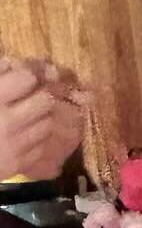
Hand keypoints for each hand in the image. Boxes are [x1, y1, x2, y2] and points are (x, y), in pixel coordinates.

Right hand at [0, 55, 84, 178]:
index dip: (25, 77)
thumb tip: (13, 64)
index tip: (20, 81)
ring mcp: (15, 144)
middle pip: (44, 100)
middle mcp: (7, 121)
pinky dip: (35, 140)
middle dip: (38, 96)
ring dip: (39, 118)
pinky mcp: (18, 164)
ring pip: (47, 123)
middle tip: (28, 99)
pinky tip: (22, 136)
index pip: (27, 78)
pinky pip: (40, 146)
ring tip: (26, 118)